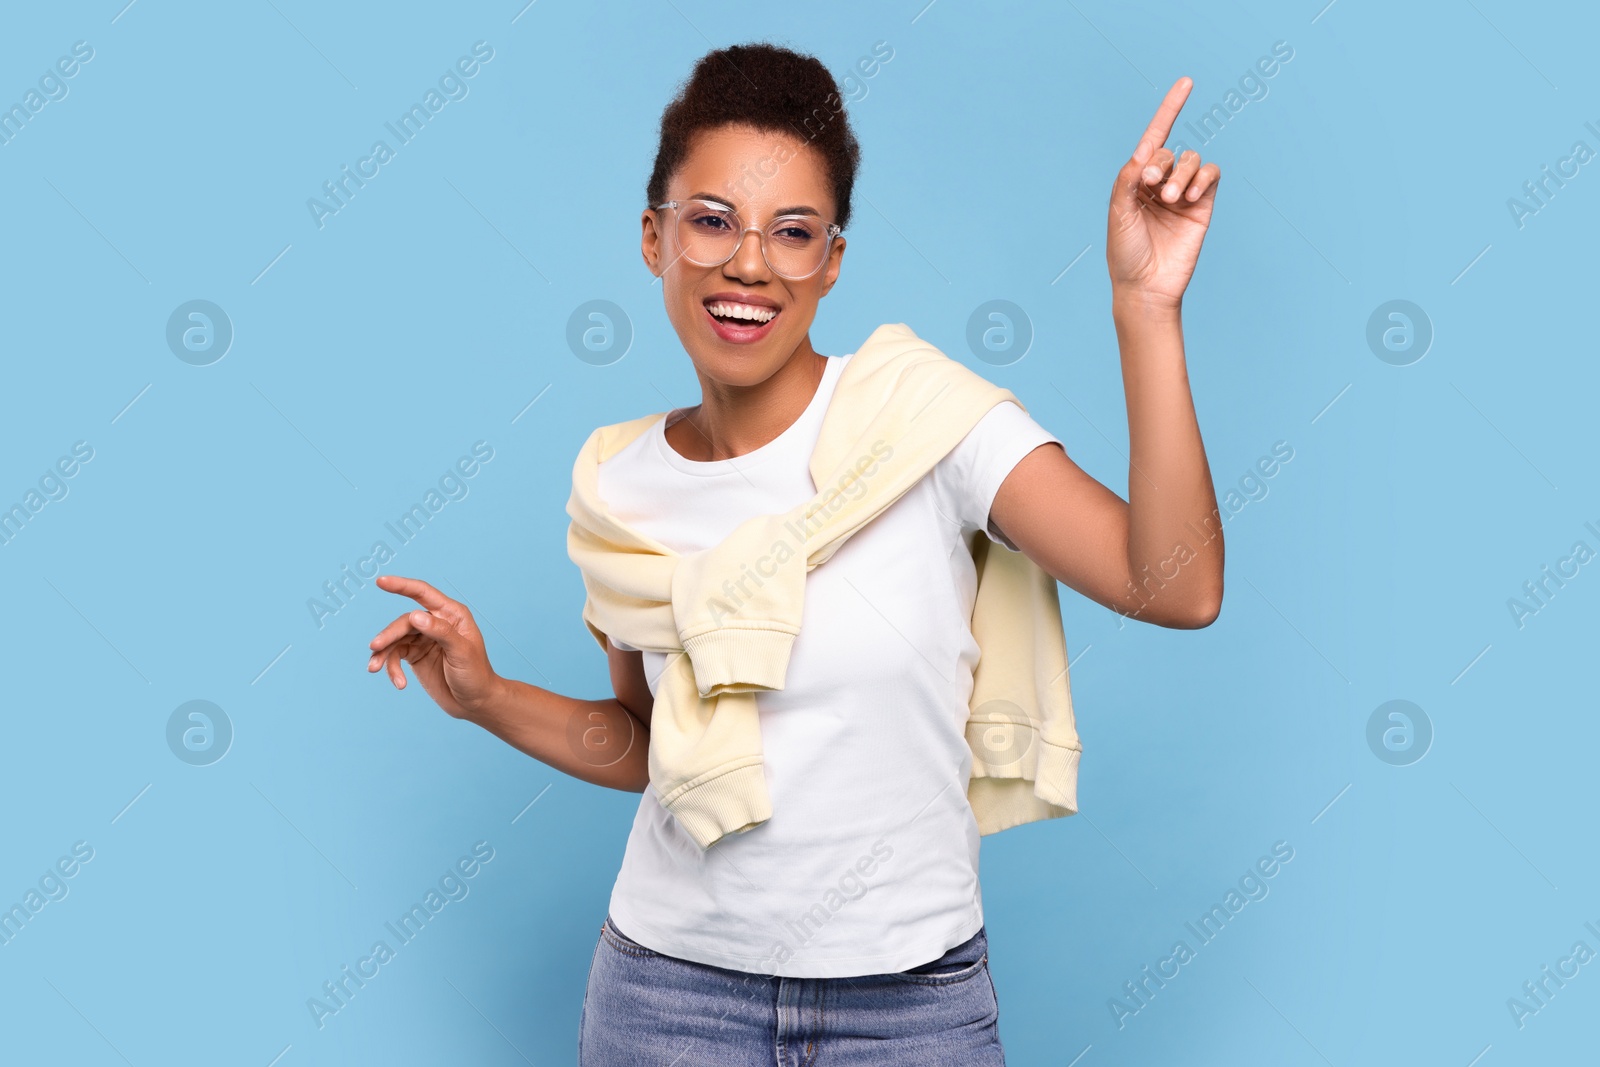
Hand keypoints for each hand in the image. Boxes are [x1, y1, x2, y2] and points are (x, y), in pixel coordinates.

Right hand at [366, 575, 500, 719]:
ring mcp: (424, 639)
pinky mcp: (415, 655)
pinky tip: (398, 684)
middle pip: (404, 622)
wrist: (475, 703)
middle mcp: (435, 623)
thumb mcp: (462, 652)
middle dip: (388, 634)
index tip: (381, 581)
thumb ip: (441, 632)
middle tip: (374, 647)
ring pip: (395, 639)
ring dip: (383, 653)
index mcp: (451, 615)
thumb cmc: (476, 674)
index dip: (401, 585)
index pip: (423, 593)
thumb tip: (415, 615)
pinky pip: (395, 656)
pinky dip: (391, 668)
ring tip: (373, 669)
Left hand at [1106, 77, 1220, 309]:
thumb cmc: (1125, 253)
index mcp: (1136, 181)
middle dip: (1161, 164)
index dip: (1170, 109)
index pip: (1154, 138)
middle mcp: (1160, 183)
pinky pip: (1211, 176)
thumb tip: (1144, 151)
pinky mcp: (1202, 206)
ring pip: (1192, 161)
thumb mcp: (1118, 213)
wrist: (1146, 287)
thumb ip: (1129, 179)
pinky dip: (1203, 178)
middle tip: (1151, 187)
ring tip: (1171, 200)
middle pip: (1170, 151)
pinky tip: (1190, 197)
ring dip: (1182, 174)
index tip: (1187, 82)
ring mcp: (1183, 194)